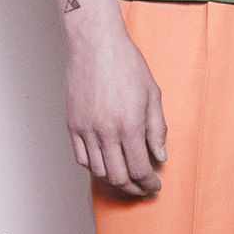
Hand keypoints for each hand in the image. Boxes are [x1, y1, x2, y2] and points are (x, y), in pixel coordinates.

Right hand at [65, 27, 167, 196]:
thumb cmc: (126, 65)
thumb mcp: (152, 95)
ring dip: (114, 179)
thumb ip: (157, 129)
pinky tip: (105, 164)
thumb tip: (160, 156)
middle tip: (143, 189)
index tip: (154, 187)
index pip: (139, 169)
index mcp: (128, 126)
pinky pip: (80, 157)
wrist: (96, 45)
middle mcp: (105, 132)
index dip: (148, 184)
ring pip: (98, 171)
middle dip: (134, 188)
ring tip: (126, 178)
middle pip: (118, 176)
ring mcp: (85, 129)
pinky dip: (94, 167)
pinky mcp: (72, 124)